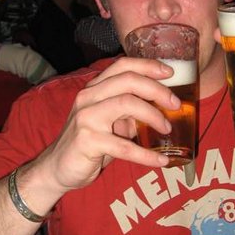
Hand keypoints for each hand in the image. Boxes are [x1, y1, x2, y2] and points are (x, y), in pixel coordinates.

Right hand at [33, 57, 180, 195]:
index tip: (170, 73)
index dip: (148, 66)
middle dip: (157, 90)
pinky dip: (146, 154)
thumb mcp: (110, 122)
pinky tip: (161, 160)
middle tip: (176, 104)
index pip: (122, 66)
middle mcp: (88, 97)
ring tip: (168, 129)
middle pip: (127, 80)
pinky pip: (123, 145)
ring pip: (126, 104)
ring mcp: (86, 117)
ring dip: (153, 115)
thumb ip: (130, 112)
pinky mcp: (87, 141)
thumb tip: (162, 109)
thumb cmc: (88, 143)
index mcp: (94, 89)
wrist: (57, 168)